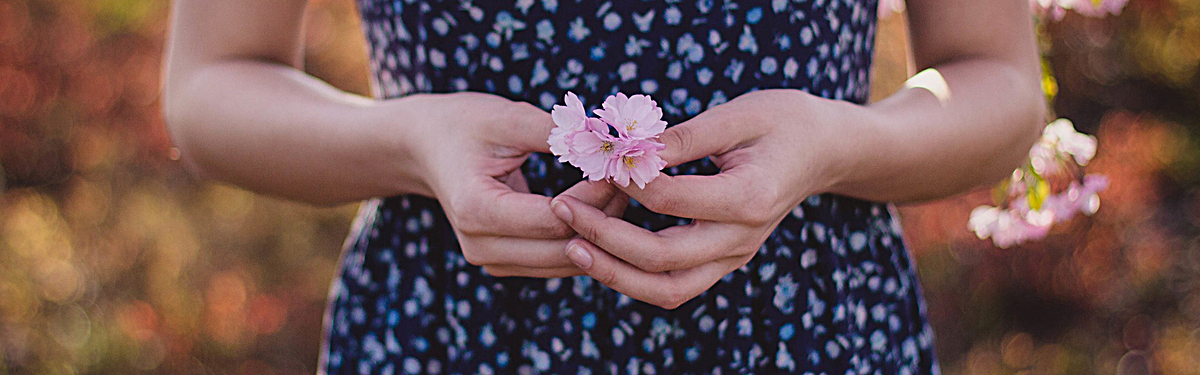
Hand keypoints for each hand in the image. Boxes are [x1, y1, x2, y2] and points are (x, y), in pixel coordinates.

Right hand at [398, 92, 627, 277]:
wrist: (425, 147)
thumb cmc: (464, 125)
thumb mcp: (505, 117)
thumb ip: (555, 132)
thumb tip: (609, 139)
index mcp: (477, 210)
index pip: (556, 217)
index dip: (597, 194)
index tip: (622, 165)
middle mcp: (481, 247)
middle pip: (566, 248)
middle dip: (606, 215)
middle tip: (632, 178)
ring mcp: (492, 261)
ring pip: (568, 262)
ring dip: (601, 231)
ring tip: (621, 188)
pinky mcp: (505, 264)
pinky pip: (559, 262)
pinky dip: (586, 238)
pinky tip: (603, 206)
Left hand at [550, 89, 858, 307]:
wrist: (824, 150)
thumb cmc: (782, 121)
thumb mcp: (737, 114)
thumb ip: (683, 137)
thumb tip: (628, 149)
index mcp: (748, 198)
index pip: (670, 201)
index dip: (625, 182)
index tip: (596, 159)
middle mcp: (742, 239)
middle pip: (663, 259)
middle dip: (604, 238)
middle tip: (562, 208)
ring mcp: (733, 257)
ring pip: (666, 289)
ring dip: (614, 273)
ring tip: (571, 246)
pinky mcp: (723, 262)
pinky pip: (674, 286)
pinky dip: (633, 276)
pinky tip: (600, 252)